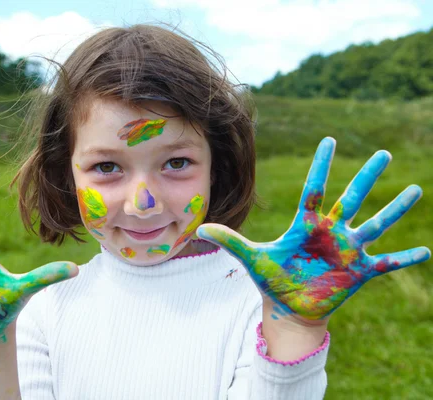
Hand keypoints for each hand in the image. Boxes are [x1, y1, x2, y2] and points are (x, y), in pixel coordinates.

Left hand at [197, 137, 429, 320]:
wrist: (289, 307)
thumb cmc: (273, 280)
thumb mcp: (253, 258)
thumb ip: (230, 241)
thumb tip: (202, 226)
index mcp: (307, 225)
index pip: (315, 189)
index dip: (321, 165)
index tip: (329, 139)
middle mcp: (331, 233)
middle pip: (352, 198)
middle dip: (367, 176)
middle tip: (383, 152)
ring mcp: (349, 251)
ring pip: (376, 224)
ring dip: (396, 208)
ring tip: (415, 189)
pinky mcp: (360, 272)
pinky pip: (388, 263)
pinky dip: (406, 258)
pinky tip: (427, 249)